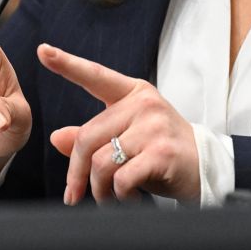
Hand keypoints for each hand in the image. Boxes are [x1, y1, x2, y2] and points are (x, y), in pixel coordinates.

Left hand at [39, 44, 199, 205]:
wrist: (207, 169)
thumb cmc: (163, 153)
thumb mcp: (128, 141)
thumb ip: (94, 138)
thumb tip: (57, 137)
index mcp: (134, 94)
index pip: (96, 76)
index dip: (68, 64)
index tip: (43, 51)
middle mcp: (144, 104)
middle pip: (88, 136)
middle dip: (77, 173)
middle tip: (76, 194)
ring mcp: (154, 127)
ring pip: (101, 162)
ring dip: (99, 190)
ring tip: (110, 198)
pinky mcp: (162, 152)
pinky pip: (121, 178)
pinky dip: (118, 196)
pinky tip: (128, 198)